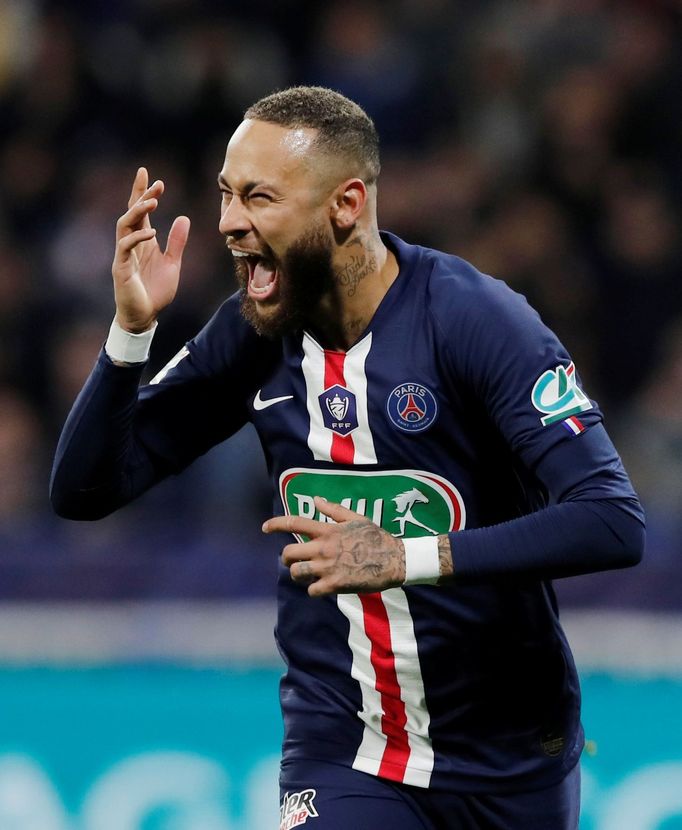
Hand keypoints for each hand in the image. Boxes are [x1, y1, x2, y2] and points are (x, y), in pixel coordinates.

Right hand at [112, 167, 190, 331]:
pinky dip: (137, 238)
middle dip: (140, 195)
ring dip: (137, 212)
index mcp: (142, 241)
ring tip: (153, 201)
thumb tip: (184, 218)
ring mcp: (124, 255)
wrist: (144, 316)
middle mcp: (130, 244)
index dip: (145, 194)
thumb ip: (177, 243)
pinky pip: (125, 248)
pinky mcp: (121, 269)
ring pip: (124, 226)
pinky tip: (152, 233)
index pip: (141, 213)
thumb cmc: (155, 292)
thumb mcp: (172, 264)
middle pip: (130, 213)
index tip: (154, 177)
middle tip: (153, 181)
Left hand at [262, 497, 405, 596]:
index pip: (294, 524)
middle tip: (293, 560)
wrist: (395, 560)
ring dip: (298, 574)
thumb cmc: (377, 537)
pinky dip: (314, 589)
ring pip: (296, 572)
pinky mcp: (335, 584)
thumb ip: (333, 510)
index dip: (275, 524)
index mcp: (328, 530)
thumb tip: (315, 500)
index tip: (264, 528)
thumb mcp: (356, 517)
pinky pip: (312, 590)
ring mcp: (328, 567)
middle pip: (288, 553)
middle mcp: (324, 548)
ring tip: (306, 574)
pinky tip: (321, 586)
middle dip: (286, 558)